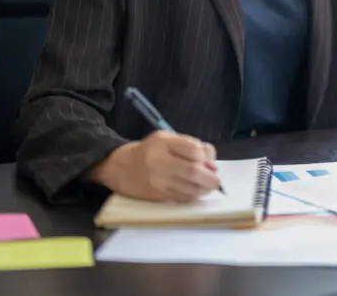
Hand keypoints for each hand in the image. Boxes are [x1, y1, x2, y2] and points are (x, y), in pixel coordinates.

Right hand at [90, 131, 220, 201]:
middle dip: (211, 177)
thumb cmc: (150, 151)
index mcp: (163, 143)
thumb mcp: (167, 139)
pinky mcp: (157, 196)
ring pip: (190, 189)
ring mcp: (158, 181)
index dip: (206, 156)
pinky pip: (183, 198)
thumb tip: (212, 161)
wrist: (121, 168)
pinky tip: (195, 191)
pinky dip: (194, 196)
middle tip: (216, 179)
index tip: (208, 160)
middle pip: (193, 172)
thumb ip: (189, 145)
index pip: (193, 150)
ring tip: (207, 185)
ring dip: (205, 189)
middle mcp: (159, 162)